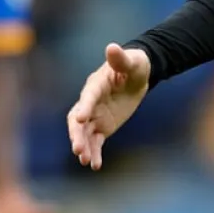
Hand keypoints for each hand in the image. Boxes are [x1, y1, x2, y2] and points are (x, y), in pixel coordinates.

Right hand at [67, 43, 150, 170]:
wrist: (136, 77)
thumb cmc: (134, 65)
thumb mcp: (132, 62)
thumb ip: (121, 58)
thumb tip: (112, 47)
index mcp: (96, 85)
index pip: (88, 97)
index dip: (84, 107)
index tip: (79, 118)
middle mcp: (91, 102)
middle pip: (78, 121)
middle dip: (77, 134)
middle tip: (78, 149)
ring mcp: (95, 116)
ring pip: (84, 134)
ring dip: (84, 146)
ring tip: (85, 160)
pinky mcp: (102, 126)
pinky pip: (96, 142)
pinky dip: (95, 153)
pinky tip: (95, 165)